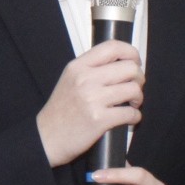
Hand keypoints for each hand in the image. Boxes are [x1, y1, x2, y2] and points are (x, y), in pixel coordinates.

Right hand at [35, 40, 143, 167]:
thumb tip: (123, 64)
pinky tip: (126, 119)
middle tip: (133, 88)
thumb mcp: (69, 80)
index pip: (112, 47)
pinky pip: (131, 113)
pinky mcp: (99, 119)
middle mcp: (85, 79)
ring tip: (130, 104)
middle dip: (138, 79)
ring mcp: (92, 99)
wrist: (46, 137)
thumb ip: (92, 68)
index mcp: (77, 67)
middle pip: (130, 68)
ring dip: (138, 99)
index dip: (131, 52)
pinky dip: (134, 117)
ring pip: (134, 90)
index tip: (135, 62)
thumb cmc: (60, 111)